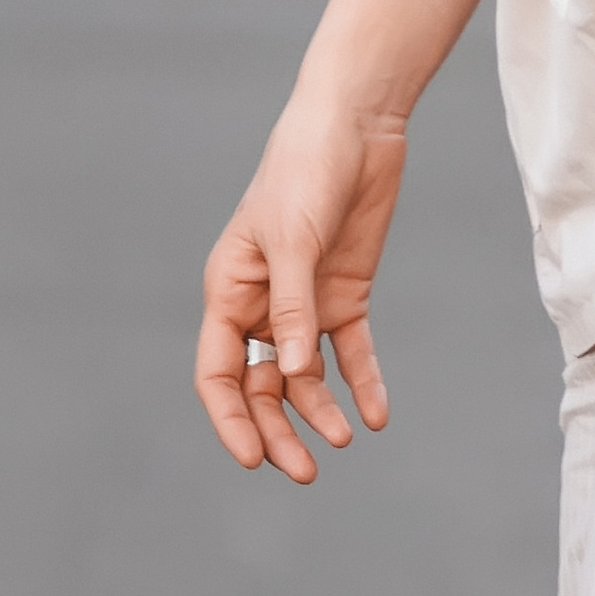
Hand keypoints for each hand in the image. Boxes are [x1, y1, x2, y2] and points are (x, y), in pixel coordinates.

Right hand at [195, 98, 404, 482]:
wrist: (357, 124)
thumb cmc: (305, 170)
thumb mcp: (293, 238)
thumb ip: (293, 305)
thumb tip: (295, 372)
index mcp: (230, 290)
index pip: (218, 372)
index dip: (230, 420)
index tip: (252, 461)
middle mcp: (262, 305)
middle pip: (261, 386)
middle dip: (278, 430)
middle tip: (306, 471)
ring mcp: (305, 302)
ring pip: (304, 377)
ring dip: (320, 412)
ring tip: (346, 439)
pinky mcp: (345, 293)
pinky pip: (350, 352)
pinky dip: (362, 383)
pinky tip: (376, 415)